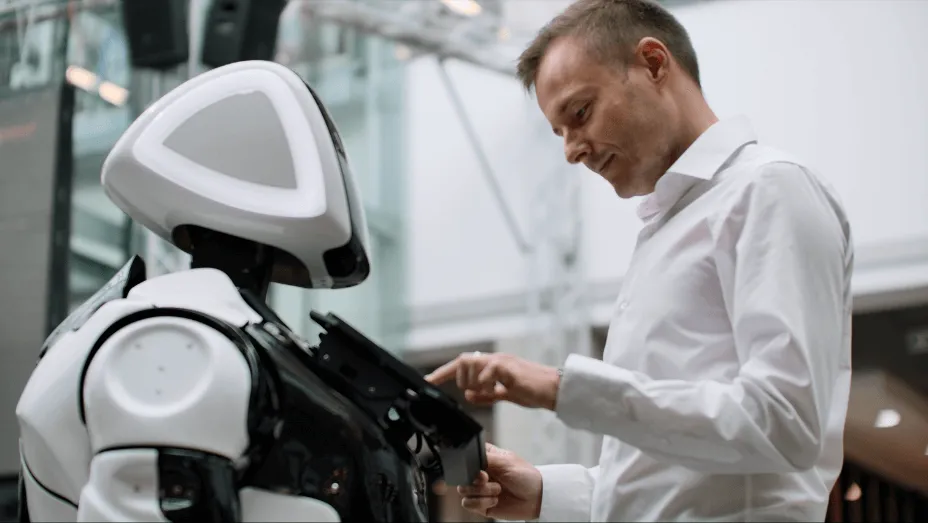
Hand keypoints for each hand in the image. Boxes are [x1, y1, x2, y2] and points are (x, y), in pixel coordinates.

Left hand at [425, 352, 560, 409]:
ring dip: (471, 380)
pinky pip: (487, 371)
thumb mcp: (505, 395)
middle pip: (462, 360)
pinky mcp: (509, 367)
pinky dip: (484, 383)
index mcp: (492, 366)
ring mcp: (502, 361)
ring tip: (485, 391)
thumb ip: (487, 394)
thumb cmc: (533, 391)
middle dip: (459, 377)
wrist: (555, 390)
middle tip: (472, 391)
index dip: (443, 374)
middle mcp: (495, 360)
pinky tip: (493, 390)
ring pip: (471, 363)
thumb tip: (469, 395)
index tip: (427, 382)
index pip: (462, 366)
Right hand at [456, 443, 542, 519]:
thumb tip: (469, 460)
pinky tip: (494, 500)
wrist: (536, 498)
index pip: (466, 457)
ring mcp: (479, 489)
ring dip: (481, 492)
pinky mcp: (481, 504)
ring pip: (463, 490)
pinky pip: (468, 504)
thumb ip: (486, 458)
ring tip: (498, 491)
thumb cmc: (525, 476)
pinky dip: (481, 503)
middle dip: (475, 480)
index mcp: (485, 458)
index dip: (469, 463)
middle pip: (462, 475)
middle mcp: (480, 473)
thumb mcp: (506, 461)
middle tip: (488, 480)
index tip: (481, 468)